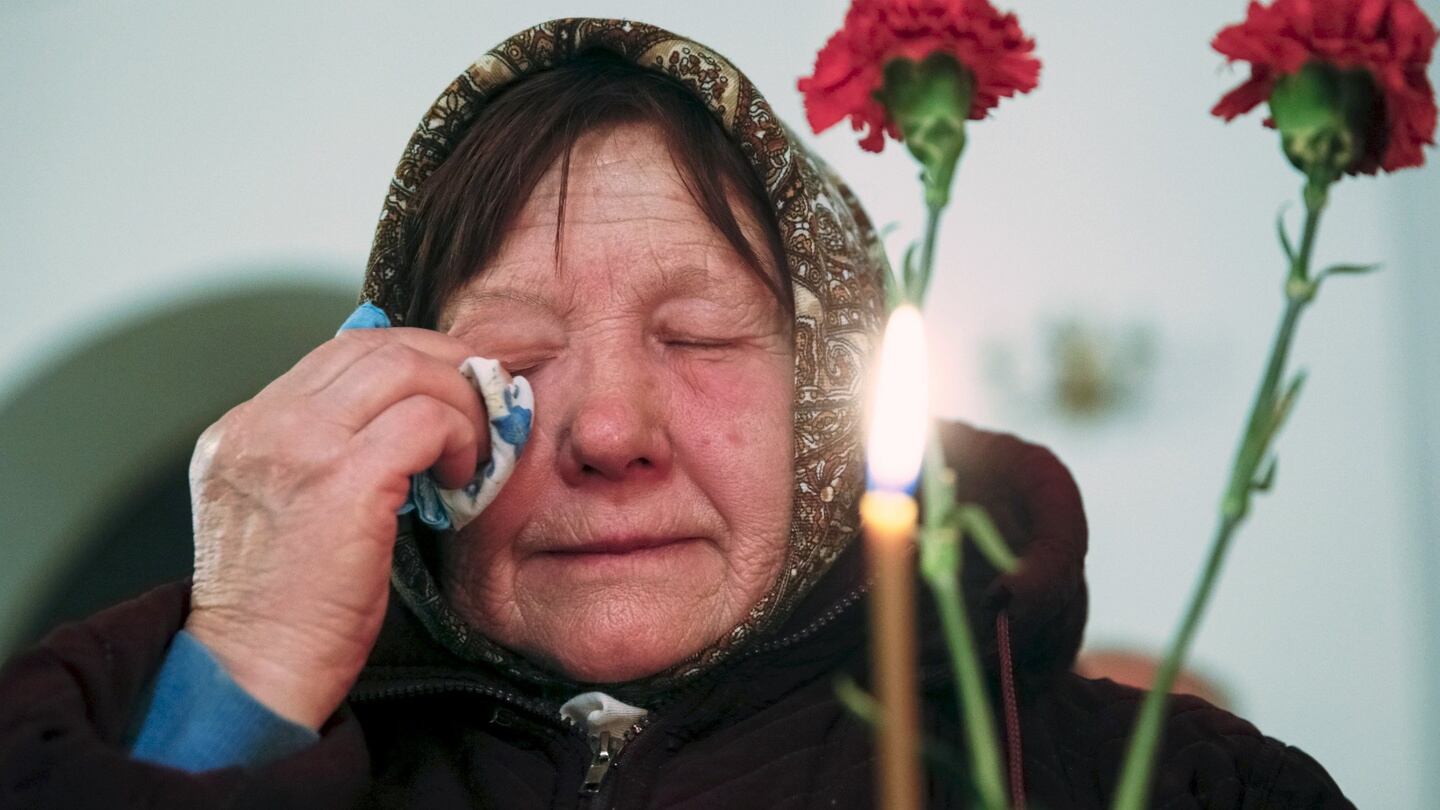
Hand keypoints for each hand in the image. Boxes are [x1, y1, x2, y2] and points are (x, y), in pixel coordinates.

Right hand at [183, 327, 488, 728]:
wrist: (253, 674)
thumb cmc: (286, 609)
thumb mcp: (290, 512)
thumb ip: (328, 454)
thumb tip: (407, 413)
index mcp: (243, 430)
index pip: (341, 352)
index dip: (414, 361)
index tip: (454, 391)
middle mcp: (261, 426)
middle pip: (377, 345)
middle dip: (446, 366)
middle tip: (483, 406)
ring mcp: (296, 446)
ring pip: (405, 367)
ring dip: (458, 400)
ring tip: (471, 448)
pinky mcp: (340, 479)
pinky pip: (425, 419)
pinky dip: (459, 436)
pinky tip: (461, 476)